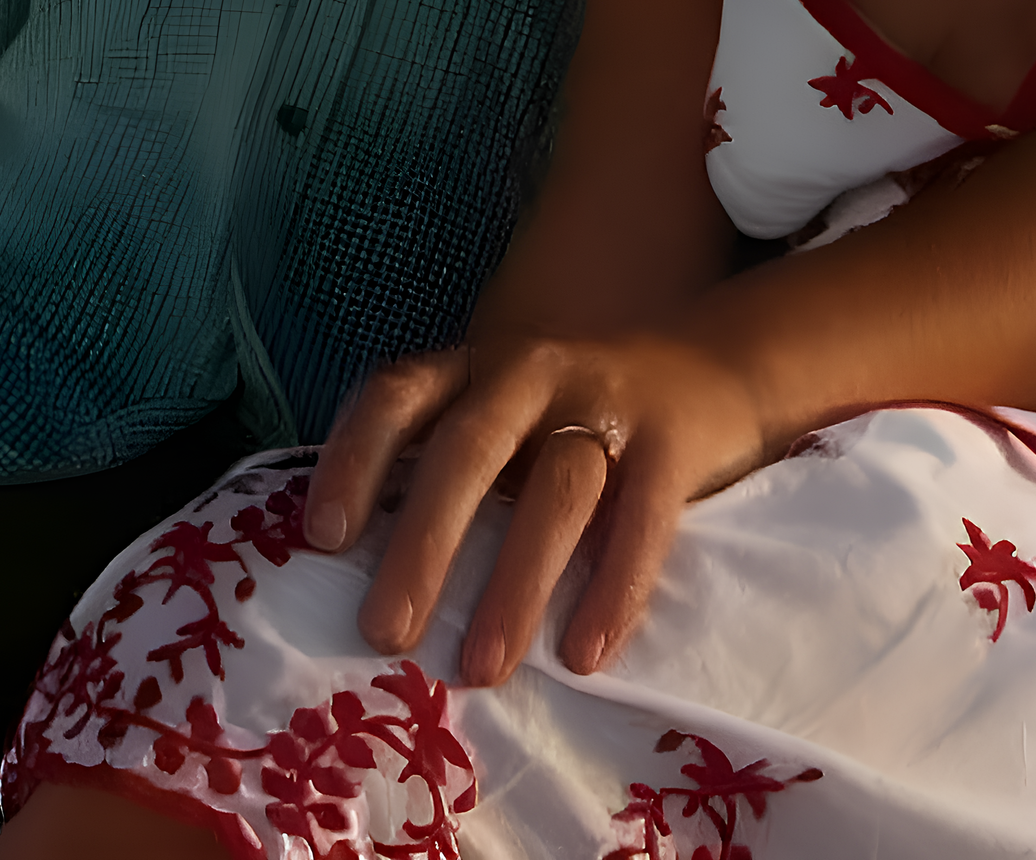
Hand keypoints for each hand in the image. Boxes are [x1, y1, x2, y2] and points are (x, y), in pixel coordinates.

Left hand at [300, 329, 770, 686]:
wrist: (712, 368)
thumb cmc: (575, 414)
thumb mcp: (502, 415)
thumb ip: (440, 465)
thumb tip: (350, 572)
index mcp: (475, 368)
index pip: (398, 396)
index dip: (354, 460)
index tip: (323, 540)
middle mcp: (534, 372)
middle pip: (470, 447)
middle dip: (425, 541)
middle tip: (387, 632)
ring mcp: (608, 402)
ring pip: (557, 488)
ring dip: (515, 582)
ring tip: (481, 668)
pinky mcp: (674, 443)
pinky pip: (643, 519)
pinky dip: (613, 588)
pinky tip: (584, 653)